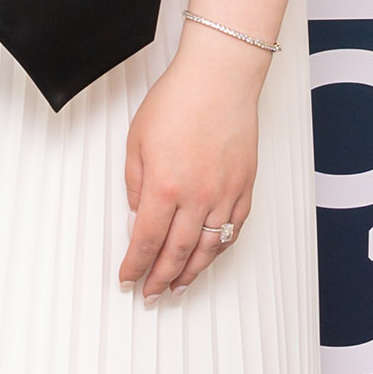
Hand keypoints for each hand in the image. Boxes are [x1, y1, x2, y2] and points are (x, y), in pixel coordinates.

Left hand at [118, 41, 267, 297]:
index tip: (128, 278)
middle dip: (160, 280)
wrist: (219, 78)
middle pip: (176, 254)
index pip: (146, 241)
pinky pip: (233, 230)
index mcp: (164, 187)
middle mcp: (197, 197)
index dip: (135, 266)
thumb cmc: (178, 100)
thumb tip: (139, 213)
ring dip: (191, 273)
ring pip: (207, 249)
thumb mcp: (137, 141)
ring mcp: (224, 194)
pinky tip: (209, 257)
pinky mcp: (244, 187)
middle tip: (151, 294)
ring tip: (178, 287)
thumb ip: (135, 182)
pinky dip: (220, 249)